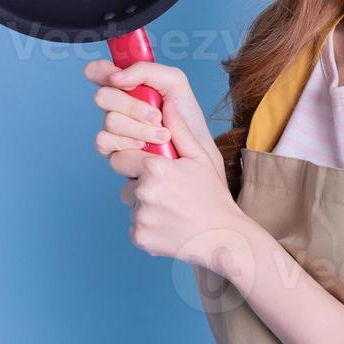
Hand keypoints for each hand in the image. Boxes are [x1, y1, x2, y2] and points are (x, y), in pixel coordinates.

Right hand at [83, 59, 225, 182]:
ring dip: (140, 128)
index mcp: (127, 83)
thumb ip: (146, 70)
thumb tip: (116, 77)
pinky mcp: (112, 150)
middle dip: (133, 107)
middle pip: (102, 96)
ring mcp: (113, 128)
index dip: (101, 71)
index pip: (99, 71)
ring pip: (110, 120)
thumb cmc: (185, 117)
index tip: (118, 79)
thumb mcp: (174, 82)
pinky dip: (128, 143)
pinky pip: (104, 141)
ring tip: (162, 135)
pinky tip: (143, 147)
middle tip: (156, 116)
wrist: (195, 152)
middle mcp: (116, 105)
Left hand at [84, 59, 244, 266]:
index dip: (133, 162)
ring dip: (146, 207)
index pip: (120, 158)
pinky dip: (148, 227)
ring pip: (132, 207)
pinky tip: (170, 226)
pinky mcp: (140, 238)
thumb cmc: (213, 196)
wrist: (223, 237)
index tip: (148, 169)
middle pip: (126, 185)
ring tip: (173, 210)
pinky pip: (135, 227)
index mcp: (155, 169)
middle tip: (169, 193)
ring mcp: (140, 217)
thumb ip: (179, 131)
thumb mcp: (201, 158)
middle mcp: (143, 192)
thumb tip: (168, 104)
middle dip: (141, 186)